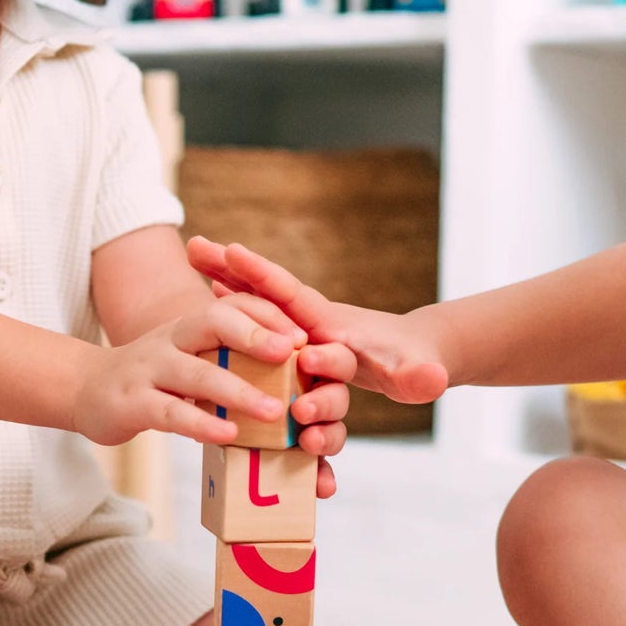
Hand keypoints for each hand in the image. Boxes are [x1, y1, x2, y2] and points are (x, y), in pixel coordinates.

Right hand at [74, 292, 305, 447]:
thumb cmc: (151, 377)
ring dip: (240, 391)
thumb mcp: (186, 355)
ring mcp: (150, 370)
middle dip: (255, 334)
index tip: (302, 335)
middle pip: (213, 322)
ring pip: (198, 372)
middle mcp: (170, 339)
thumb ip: (225, 358)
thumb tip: (289, 370)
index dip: (267, 315)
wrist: (85, 390)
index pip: (232, 306)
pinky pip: (173, 412)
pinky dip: (202, 423)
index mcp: (189, 326)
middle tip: (292, 352)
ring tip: (276, 411)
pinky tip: (229, 434)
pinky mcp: (134, 404)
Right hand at [187, 237, 449, 405]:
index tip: (232, 249)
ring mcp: (303, 331)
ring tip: (195, 250)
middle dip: (235, 267)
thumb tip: (431, 380)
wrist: (416, 359)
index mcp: (333, 327)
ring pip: (258, 300)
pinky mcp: (297, 344)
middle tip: (197, 245)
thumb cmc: (414, 365)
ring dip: (228, 275)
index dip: (263, 275)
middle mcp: (313, 323)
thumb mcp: (418, 375)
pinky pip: (259, 320)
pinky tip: (208, 288)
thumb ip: (418, 377)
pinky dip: (235, 300)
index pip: (294, 297)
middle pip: (267, 291)